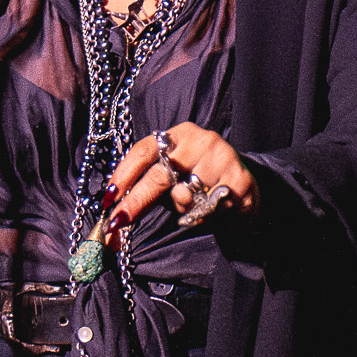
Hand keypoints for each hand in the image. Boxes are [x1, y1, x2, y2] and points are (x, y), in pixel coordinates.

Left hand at [99, 123, 261, 249]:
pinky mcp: (239, 179)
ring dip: (182, 210)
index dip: (124, 173)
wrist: (247, 191)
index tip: (109, 196)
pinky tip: (212, 211)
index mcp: (180, 135)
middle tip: (118, 221)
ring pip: (185, 195)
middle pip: (160, 173)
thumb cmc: (202, 184)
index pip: (144, 150)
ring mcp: (222, 157)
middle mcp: (201, 140)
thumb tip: (113, 213)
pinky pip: (207, 208)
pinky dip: (202, 217)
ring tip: (194, 207)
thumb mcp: (175, 177)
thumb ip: (148, 186)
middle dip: (136, 200)